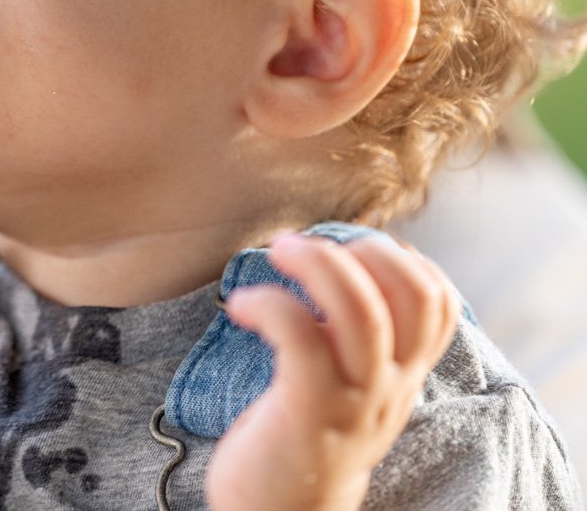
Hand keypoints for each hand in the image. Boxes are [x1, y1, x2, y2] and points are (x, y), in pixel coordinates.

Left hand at [205, 233, 460, 510]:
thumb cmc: (300, 434)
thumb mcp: (346, 385)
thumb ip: (353, 338)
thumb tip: (334, 262)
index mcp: (400, 375)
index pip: (438, 305)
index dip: (403, 259)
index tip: (350, 248)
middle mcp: (388, 388)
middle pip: (409, 297)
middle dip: (361, 249)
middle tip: (302, 242)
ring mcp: (352, 403)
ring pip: (362, 313)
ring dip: (318, 264)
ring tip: (276, 252)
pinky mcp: (307, 413)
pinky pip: (301, 338)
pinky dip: (270, 303)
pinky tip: (240, 305)